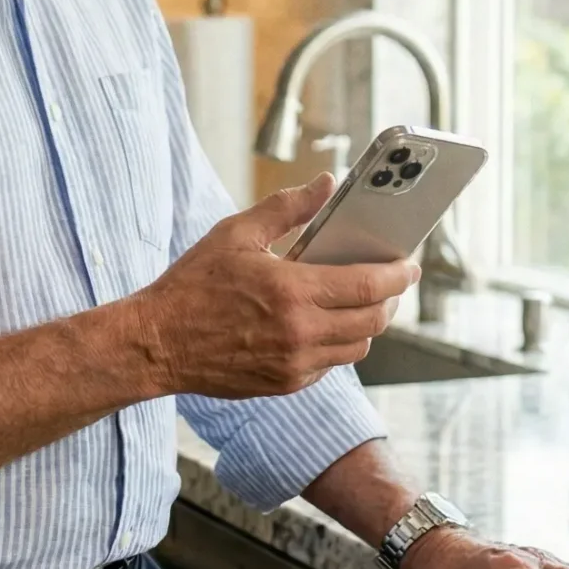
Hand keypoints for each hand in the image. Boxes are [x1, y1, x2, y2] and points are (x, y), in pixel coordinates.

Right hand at [127, 175, 419, 398]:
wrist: (157, 343)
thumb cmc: (193, 285)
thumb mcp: (236, 233)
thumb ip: (287, 208)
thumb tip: (327, 184)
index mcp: (293, 291)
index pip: (370, 286)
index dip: (399, 275)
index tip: (410, 265)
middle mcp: (301, 333)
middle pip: (374, 321)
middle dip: (390, 300)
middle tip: (389, 282)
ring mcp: (295, 364)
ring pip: (357, 347)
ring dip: (367, 324)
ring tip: (358, 302)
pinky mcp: (285, 383)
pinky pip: (331, 365)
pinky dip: (338, 344)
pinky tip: (323, 324)